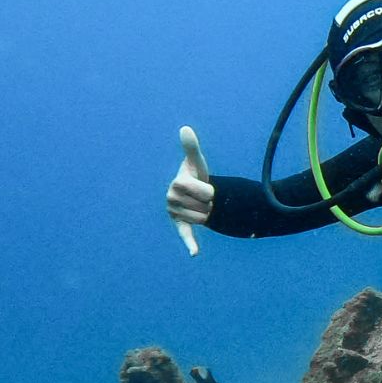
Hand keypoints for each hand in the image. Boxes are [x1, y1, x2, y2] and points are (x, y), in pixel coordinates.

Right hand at [166, 126, 213, 255]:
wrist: (196, 192)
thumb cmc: (196, 174)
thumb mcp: (196, 161)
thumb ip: (191, 147)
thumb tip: (185, 128)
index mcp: (176, 184)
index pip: (205, 192)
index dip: (210, 190)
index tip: (205, 186)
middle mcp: (171, 199)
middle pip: (204, 206)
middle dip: (208, 202)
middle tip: (202, 197)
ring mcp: (175, 213)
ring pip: (202, 219)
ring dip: (206, 214)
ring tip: (200, 205)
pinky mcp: (180, 225)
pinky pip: (186, 234)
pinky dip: (191, 244)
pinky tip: (195, 253)